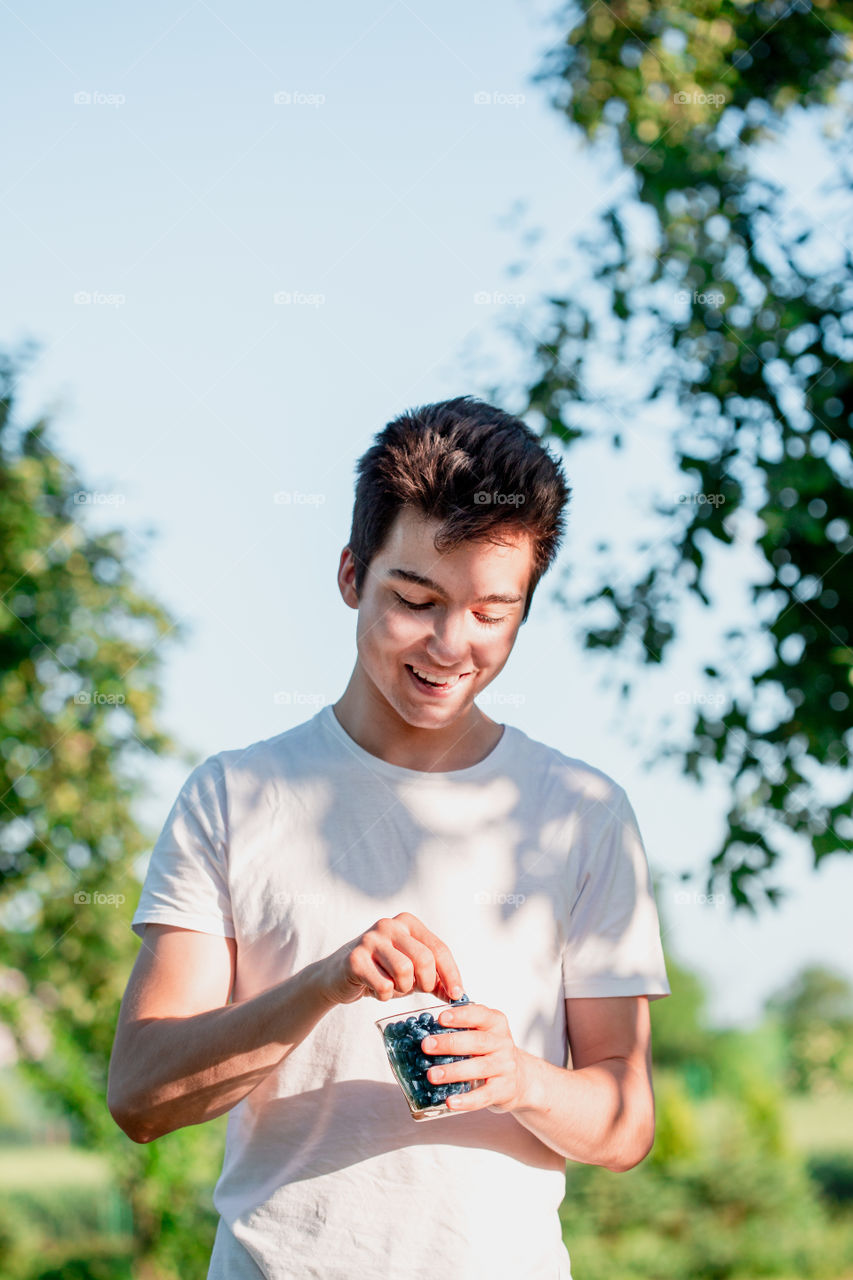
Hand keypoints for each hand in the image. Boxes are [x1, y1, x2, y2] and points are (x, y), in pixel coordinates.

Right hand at [320, 911, 464, 1006]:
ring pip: (404, 972)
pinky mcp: (355, 958)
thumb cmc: (381, 972)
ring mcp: (370, 939)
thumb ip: (434, 979)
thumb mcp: (411, 972)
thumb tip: (457, 994)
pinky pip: (383, 985)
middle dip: (426, 982)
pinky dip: (384, 995)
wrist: (337, 977)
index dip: (451, 974)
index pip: (438, 948)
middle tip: (417, 990)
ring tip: (392, 986)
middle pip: (424, 959)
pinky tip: (374, 989)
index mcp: (407, 922)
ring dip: (402, 989)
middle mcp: (389, 925)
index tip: (457, 995)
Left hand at [420, 1001, 530, 1113]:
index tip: (441, 1018)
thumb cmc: (491, 1051)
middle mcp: (502, 1043)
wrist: (521, 1078)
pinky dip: (467, 1100)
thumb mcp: (483, 1032)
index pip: (480, 1015)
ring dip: (453, 1072)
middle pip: (476, 1042)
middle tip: (426, 1046)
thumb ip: (461, 1026)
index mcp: (496, 1024)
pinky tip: (450, 1101)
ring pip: (478, 1068)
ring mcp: (505, 1067)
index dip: (461, 1016)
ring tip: (432, 1075)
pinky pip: (484, 1096)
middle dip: (449, 1043)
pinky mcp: (504, 1090)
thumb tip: (423, 1027)